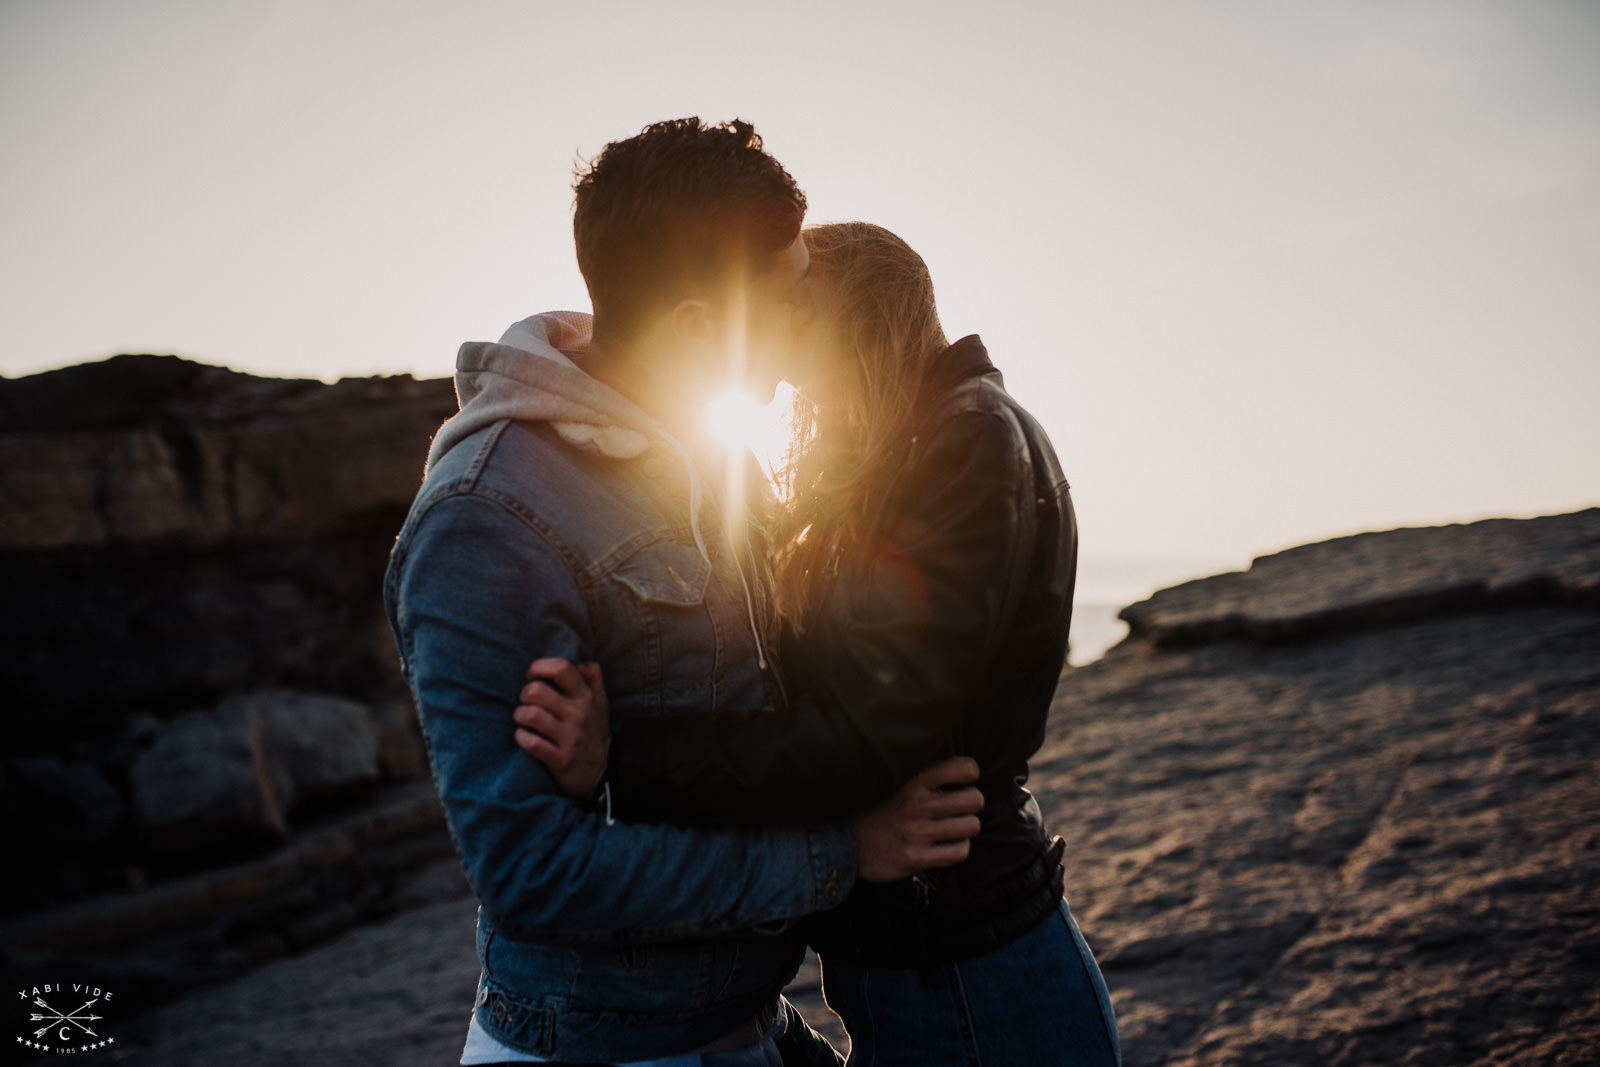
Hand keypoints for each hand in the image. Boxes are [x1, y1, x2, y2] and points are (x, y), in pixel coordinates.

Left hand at [513, 658, 609, 799]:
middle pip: (538, 691)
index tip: (532, 675)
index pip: (562, 668)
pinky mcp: (560, 759)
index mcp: (587, 697)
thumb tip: (582, 661)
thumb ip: (593, 679)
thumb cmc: (593, 732)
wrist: (601, 773)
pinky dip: (521, 737)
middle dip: (524, 694)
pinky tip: (523, 736)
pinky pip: (531, 742)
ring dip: (520, 715)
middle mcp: (580, 715)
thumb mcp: (600, 703)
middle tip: (526, 702)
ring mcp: (570, 738)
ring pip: (531, 715)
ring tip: (523, 719)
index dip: (540, 667)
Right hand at [855, 757, 983, 882]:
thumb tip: (956, 769)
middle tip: (960, 808)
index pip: (963, 768)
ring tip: (954, 827)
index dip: (969, 773)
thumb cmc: (874, 809)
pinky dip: (958, 848)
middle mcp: (918, 804)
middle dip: (971, 804)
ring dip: (965, 828)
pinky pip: (959, 852)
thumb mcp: (893, 781)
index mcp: (913, 780)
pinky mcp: (916, 858)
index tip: (963, 780)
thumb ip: (922, 776)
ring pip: (971, 826)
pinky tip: (948, 845)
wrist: (844, 841)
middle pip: (974, 800)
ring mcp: (917, 832)